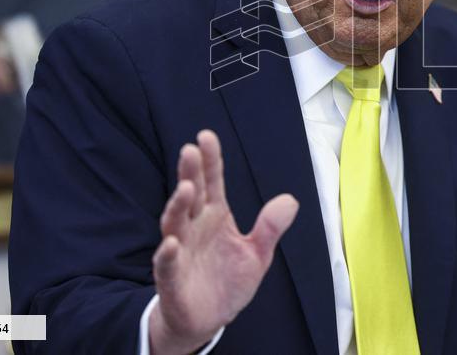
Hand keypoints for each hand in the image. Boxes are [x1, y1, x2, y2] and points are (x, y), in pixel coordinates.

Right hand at [149, 130, 297, 354]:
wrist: (209, 320)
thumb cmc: (228, 281)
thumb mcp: (257, 254)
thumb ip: (270, 228)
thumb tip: (290, 200)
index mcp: (215, 216)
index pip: (212, 183)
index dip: (210, 161)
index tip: (206, 136)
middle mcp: (194, 228)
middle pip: (190, 196)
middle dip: (190, 173)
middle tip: (190, 150)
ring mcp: (180, 252)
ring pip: (174, 224)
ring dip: (177, 206)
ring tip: (186, 189)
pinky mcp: (172, 279)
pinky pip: (166, 264)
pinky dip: (167, 254)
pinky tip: (172, 243)